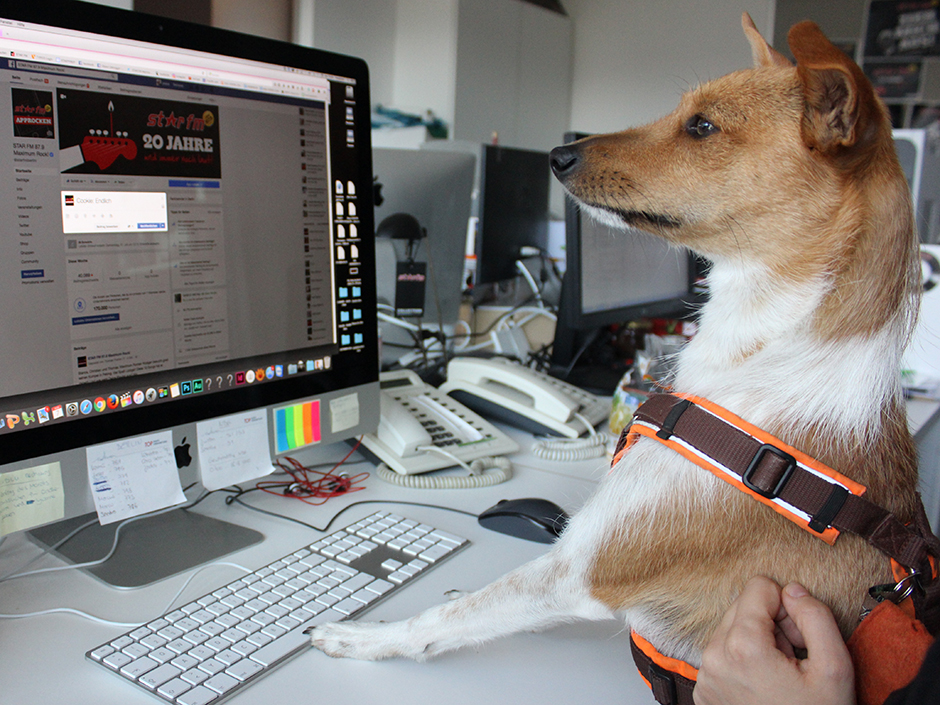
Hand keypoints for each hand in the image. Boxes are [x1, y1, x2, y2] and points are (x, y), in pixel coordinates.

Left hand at [693, 576, 855, 704]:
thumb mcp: (834, 667)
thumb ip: (816, 616)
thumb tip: (793, 590)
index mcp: (742, 646)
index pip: (759, 586)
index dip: (788, 607)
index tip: (799, 637)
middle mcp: (714, 656)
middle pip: (743, 606)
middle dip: (772, 624)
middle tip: (793, 657)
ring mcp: (705, 676)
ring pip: (732, 629)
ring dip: (758, 642)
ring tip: (780, 674)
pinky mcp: (703, 690)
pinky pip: (722, 654)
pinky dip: (743, 661)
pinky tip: (764, 686)